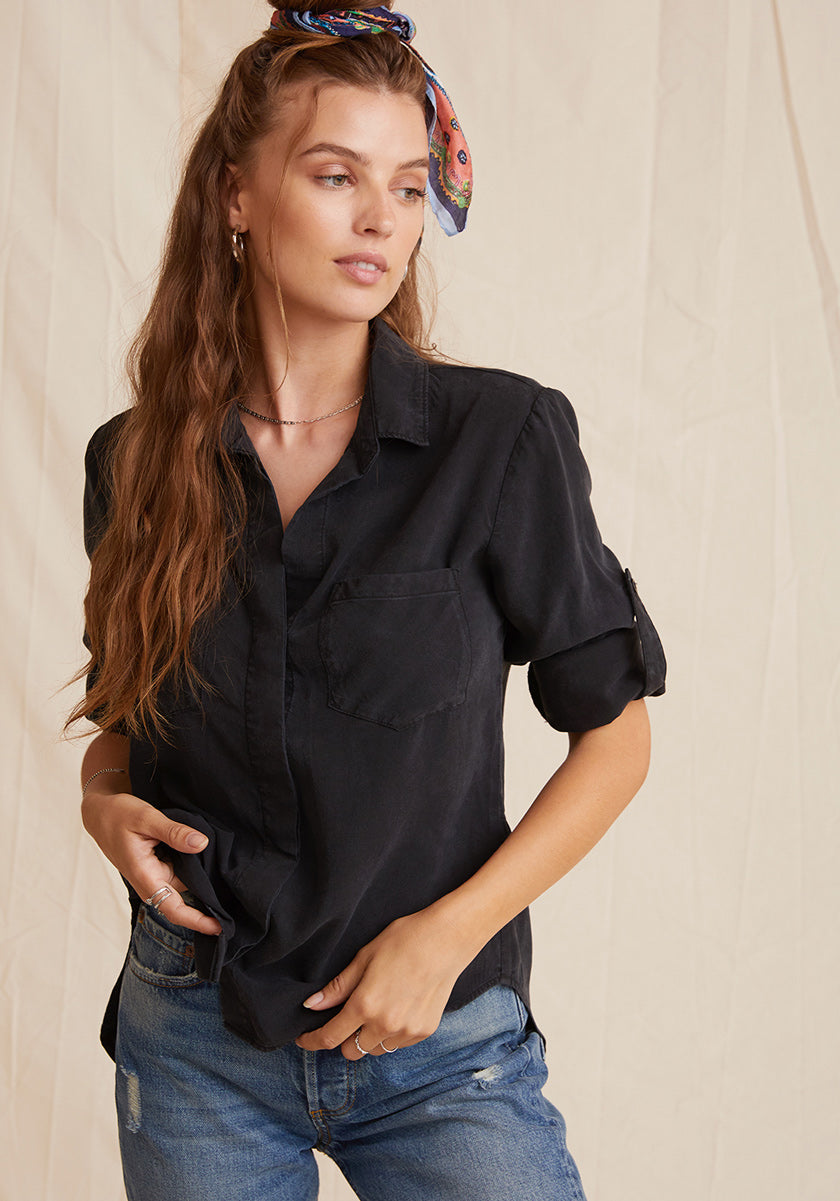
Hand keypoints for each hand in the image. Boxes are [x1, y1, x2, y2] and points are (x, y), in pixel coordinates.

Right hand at [81, 788, 221, 935]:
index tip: (219, 927)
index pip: (174, 908)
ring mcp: (155, 875)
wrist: (100, 812)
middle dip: (208, 891)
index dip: (197, 920)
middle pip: (187, 894)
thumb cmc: (118, 815)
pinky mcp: (158, 867)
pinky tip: (202, 849)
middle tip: (231, 876)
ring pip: (186, 880)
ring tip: (217, 852)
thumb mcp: (147, 818)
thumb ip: (174, 832)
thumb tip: (201, 843)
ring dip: (201, 872)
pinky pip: (181, 869)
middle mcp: (151, 881)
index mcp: (146, 876)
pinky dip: (193, 863)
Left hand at [295, 905, 476, 1060]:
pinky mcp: (424, 1031)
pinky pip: (398, 1043)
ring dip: (369, 1037)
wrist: (446, 939)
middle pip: (351, 1051)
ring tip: (378, 1007)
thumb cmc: (404, 940)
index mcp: (365, 1005)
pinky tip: (398, 1007)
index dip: (312, 1041)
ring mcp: (406, 1031)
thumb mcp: (364, 957)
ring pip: (375, 1050)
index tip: (303, 1040)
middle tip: (348, 1015)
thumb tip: (312, 1005)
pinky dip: (392, 1033)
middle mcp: (384, 1025)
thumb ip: (338, 987)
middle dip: (344, 1038)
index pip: (330, 1037)